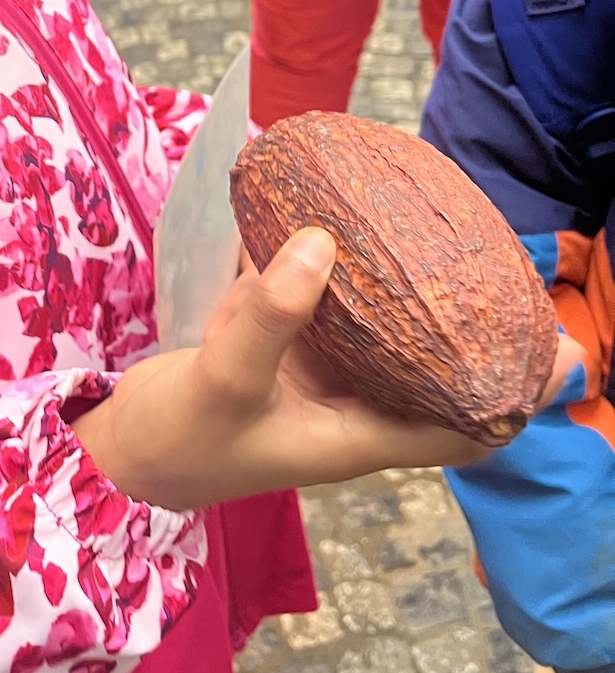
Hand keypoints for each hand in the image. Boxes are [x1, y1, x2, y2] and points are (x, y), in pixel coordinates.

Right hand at [71, 228, 583, 511]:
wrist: (118, 450)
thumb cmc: (180, 439)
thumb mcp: (226, 379)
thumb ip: (269, 313)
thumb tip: (324, 240)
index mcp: (360, 435)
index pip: (467, 427)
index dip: (518, 397)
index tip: (555, 348)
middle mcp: (352, 404)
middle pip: (439, 371)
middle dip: (481, 332)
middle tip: (509, 268)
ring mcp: (317, 373)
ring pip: (389, 333)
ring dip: (418, 296)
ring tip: (448, 237)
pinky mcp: (281, 344)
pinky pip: (331, 302)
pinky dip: (348, 268)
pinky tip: (350, 223)